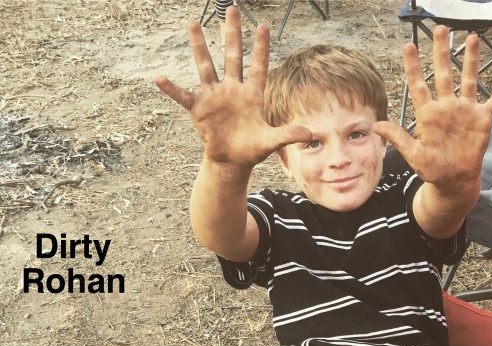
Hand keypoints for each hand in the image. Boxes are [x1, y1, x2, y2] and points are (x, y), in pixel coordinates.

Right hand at [154, 8, 310, 169]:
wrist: (231, 161)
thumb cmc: (251, 149)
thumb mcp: (271, 141)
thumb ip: (288, 134)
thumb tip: (310, 134)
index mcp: (251, 96)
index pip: (258, 67)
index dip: (261, 48)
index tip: (264, 25)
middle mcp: (232, 90)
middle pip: (232, 57)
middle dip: (232, 34)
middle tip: (232, 8)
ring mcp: (214, 97)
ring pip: (206, 66)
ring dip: (199, 46)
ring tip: (193, 22)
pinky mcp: (199, 109)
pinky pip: (183, 96)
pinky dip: (171, 89)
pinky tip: (158, 78)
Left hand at [374, 28, 491, 189]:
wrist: (454, 180)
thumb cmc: (433, 169)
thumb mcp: (413, 155)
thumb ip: (398, 138)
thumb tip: (376, 126)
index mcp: (428, 114)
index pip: (418, 86)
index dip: (413, 67)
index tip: (408, 46)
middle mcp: (447, 107)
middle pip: (444, 74)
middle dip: (441, 52)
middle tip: (440, 30)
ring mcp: (465, 111)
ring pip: (468, 79)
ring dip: (471, 59)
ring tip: (472, 38)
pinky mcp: (482, 119)